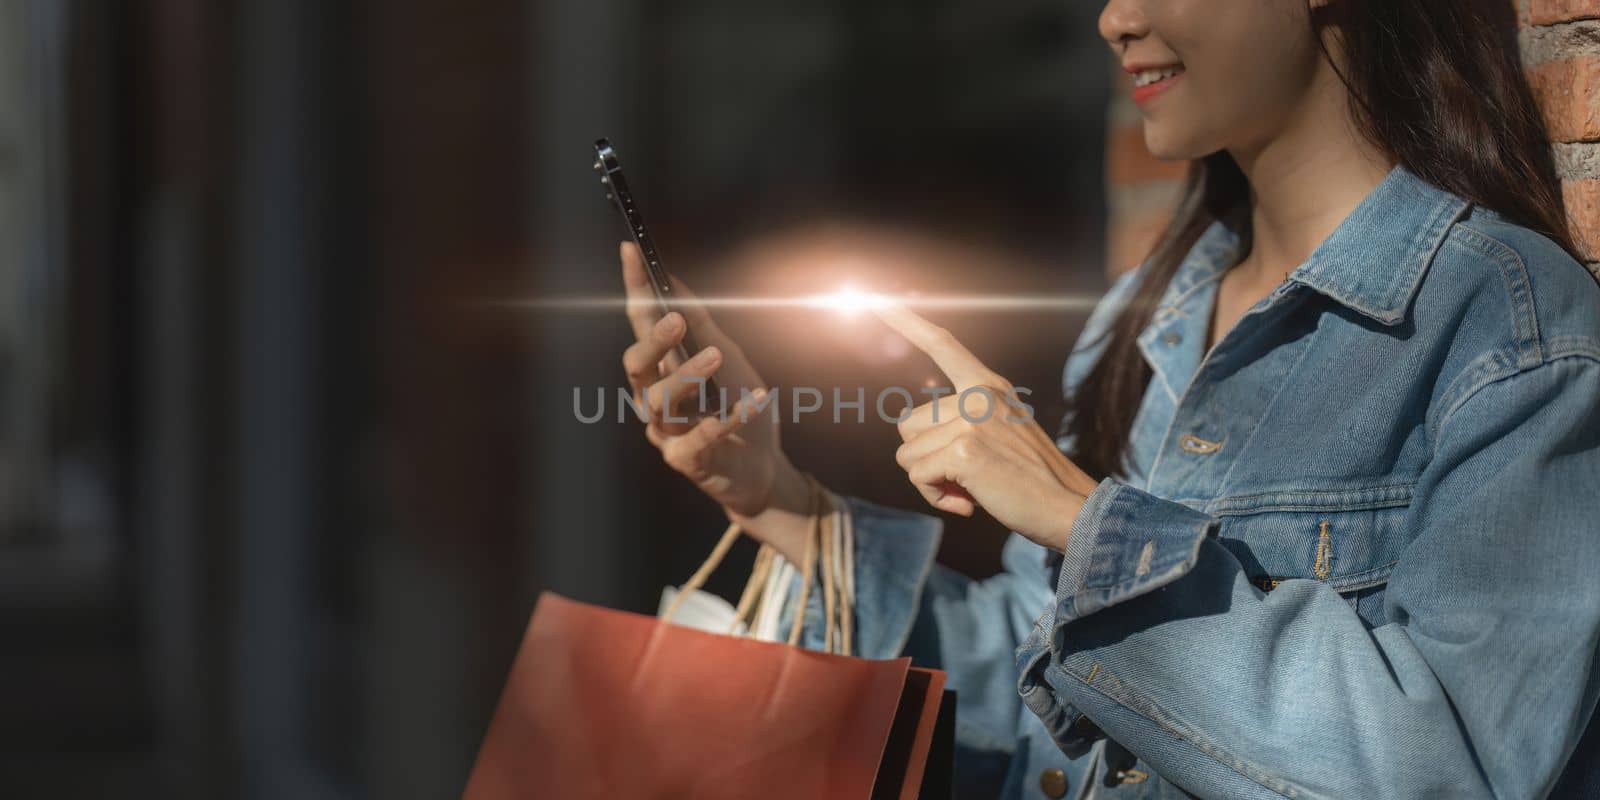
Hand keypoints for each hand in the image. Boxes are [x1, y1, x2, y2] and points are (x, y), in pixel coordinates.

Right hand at [618, 242, 812, 562]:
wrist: (765, 468)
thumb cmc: (740, 409)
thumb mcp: (731, 360)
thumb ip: (704, 325)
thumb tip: (673, 281)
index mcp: (663, 368)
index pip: (640, 323)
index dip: (634, 287)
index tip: (631, 249)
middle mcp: (655, 398)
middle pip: (636, 367)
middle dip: (652, 342)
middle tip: (676, 321)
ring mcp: (667, 433)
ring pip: (660, 402)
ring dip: (687, 376)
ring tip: (716, 357)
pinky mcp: (686, 463)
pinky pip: (700, 439)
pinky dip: (728, 418)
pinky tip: (754, 400)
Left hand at [871, 301, 1100, 551]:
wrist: (1069, 507)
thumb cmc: (1031, 479)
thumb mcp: (1001, 433)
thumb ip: (963, 422)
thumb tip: (911, 435)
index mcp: (989, 386)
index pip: (943, 345)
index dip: (907, 322)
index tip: (876, 299)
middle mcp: (979, 395)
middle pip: (908, 425)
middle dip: (925, 458)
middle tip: (968, 475)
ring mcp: (972, 419)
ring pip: (908, 456)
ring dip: (930, 480)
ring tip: (972, 487)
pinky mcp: (965, 449)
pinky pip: (918, 476)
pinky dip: (935, 496)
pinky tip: (968, 502)